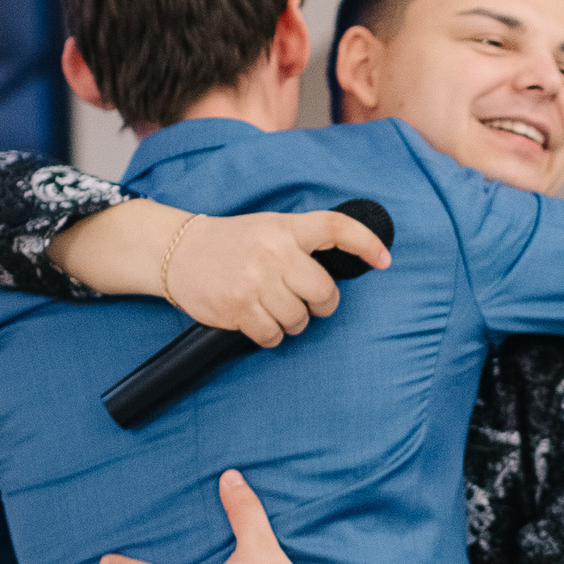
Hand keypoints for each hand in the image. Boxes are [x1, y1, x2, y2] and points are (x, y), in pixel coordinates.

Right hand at [166, 209, 389, 346]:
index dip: (365, 243)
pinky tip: (259, 322)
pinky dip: (272, 335)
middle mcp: (273, 253)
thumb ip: (301, 242)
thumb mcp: (269, 227)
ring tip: (276, 310)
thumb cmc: (232, 243)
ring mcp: (255, 282)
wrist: (179, 252)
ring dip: (293, 323)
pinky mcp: (238, 308)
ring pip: (299, 319)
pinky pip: (273, 335)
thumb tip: (339, 270)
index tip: (384, 259)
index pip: (335, 228)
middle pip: (324, 291)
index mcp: (284, 228)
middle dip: (322, 305)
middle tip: (310, 304)